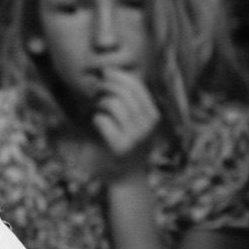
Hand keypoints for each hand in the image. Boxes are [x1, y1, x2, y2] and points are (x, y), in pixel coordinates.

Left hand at [91, 68, 161, 186]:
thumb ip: (129, 100)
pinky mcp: (120, 146)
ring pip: (112, 104)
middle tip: (96, 93)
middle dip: (105, 87)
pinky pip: (101, 120)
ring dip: (99, 103)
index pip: (137, 86)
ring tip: (97, 109)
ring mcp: (135, 136)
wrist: (126, 178)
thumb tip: (109, 70)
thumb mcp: (135, 121)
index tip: (104, 73)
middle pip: (123, 92)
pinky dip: (95, 118)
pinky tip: (97, 124)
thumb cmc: (126, 145)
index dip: (118, 75)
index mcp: (153, 116)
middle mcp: (148, 125)